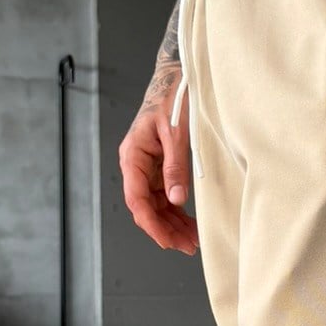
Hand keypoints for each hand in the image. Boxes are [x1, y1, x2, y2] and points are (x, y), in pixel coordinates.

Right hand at [119, 64, 198, 255]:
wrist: (175, 78)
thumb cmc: (173, 98)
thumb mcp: (177, 133)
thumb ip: (175, 167)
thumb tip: (176, 200)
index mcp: (133, 156)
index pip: (137, 200)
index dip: (152, 224)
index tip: (168, 241)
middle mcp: (136, 165)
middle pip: (146, 207)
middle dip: (165, 229)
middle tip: (188, 246)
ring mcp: (146, 168)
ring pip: (155, 205)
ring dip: (172, 224)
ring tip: (192, 241)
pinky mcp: (158, 167)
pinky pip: (164, 195)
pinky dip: (176, 211)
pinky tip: (189, 224)